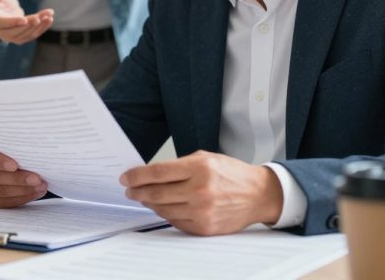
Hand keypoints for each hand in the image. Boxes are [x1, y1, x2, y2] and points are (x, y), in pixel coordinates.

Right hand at [0, 0, 53, 44]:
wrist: (0, 10)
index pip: (3, 24)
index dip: (13, 22)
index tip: (24, 20)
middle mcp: (1, 32)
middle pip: (16, 31)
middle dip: (29, 25)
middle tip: (39, 17)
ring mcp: (12, 37)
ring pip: (26, 34)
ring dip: (39, 26)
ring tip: (49, 16)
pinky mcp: (22, 37)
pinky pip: (32, 34)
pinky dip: (42, 28)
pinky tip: (50, 18)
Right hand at [0, 140, 47, 207]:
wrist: (7, 158)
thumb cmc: (11, 148)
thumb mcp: (11, 141)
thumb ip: (17, 145)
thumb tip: (34, 148)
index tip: (14, 165)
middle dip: (18, 179)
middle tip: (37, 179)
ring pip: (2, 192)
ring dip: (24, 190)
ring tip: (41, 186)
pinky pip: (5, 202)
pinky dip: (22, 198)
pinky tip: (35, 193)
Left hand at [120, 150, 283, 235]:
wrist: (258, 195)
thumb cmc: (232, 174)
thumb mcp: (206, 158)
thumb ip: (179, 166)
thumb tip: (150, 174)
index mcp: (200, 168)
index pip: (158, 172)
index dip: (137, 175)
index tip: (126, 177)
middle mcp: (200, 190)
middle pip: (157, 193)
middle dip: (138, 191)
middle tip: (129, 190)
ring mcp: (202, 211)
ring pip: (163, 209)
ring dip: (149, 203)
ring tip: (144, 197)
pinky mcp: (205, 227)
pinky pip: (175, 222)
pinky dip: (165, 214)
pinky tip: (162, 207)